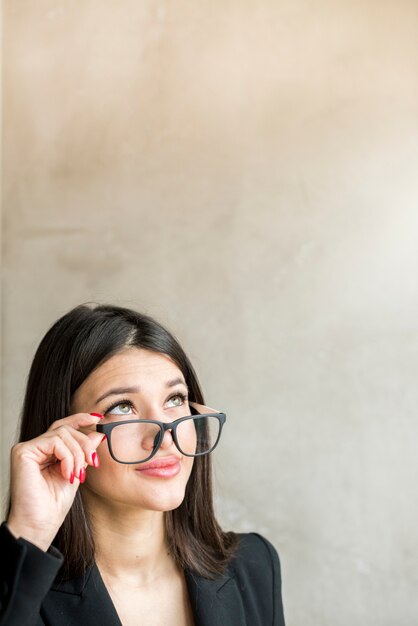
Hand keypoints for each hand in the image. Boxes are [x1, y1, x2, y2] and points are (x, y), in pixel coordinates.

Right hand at [7, 412, 104, 550]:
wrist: (40, 525)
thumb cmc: (54, 505)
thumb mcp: (76, 472)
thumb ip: (83, 453)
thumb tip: (97, 434)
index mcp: (46, 451)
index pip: (63, 427)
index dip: (81, 419)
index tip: (99, 418)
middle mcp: (35, 448)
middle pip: (65, 428)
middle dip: (84, 443)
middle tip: (93, 462)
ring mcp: (27, 449)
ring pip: (62, 433)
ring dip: (77, 453)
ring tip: (78, 474)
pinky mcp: (23, 452)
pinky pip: (55, 442)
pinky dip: (67, 456)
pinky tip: (68, 473)